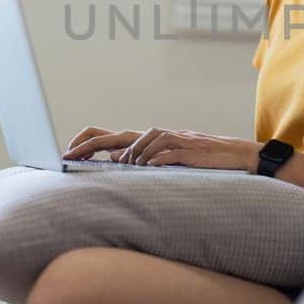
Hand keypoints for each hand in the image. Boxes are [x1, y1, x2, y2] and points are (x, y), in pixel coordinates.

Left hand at [65, 125, 258, 171]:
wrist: (234, 154)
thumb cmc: (199, 158)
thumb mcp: (165, 158)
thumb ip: (140, 158)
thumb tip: (113, 161)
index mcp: (148, 140)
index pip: (110, 135)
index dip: (88, 142)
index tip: (68, 154)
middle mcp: (157, 136)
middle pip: (118, 136)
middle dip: (92, 145)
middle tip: (70, 156)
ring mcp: (173, 141)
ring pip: (143, 141)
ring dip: (129, 155)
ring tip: (121, 167)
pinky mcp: (188, 150)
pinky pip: (166, 153)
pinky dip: (154, 159)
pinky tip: (146, 167)